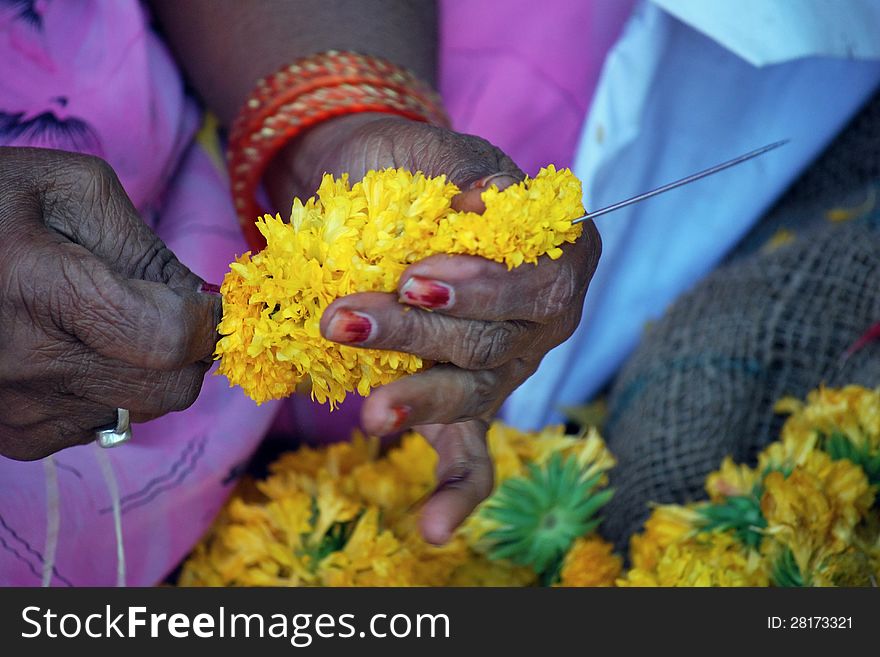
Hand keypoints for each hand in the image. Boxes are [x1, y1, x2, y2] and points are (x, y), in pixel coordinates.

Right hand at [0, 147, 219, 459]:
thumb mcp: (67, 189)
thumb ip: (146, 246)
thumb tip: (203, 303)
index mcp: (40, 287)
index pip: (168, 338)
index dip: (206, 321)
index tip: (202, 301)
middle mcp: (27, 363)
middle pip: (168, 389)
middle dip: (189, 352)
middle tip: (168, 314)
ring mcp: (17, 409)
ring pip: (140, 411)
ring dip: (146, 372)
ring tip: (103, 326)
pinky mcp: (13, 437)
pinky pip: (100, 427)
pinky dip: (107, 392)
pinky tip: (71, 353)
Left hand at [265, 115, 600, 542]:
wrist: (374, 186)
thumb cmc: (411, 166)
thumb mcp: (436, 151)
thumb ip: (460, 173)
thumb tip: (479, 204)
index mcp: (556, 251)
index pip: (536, 283)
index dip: (483, 288)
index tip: (418, 277)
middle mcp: (543, 318)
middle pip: (493, 343)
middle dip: (419, 338)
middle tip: (347, 320)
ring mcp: (507, 365)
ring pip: (473, 392)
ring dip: (419, 401)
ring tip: (371, 413)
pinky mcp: (464, 397)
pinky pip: (473, 451)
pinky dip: (456, 491)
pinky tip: (431, 528)